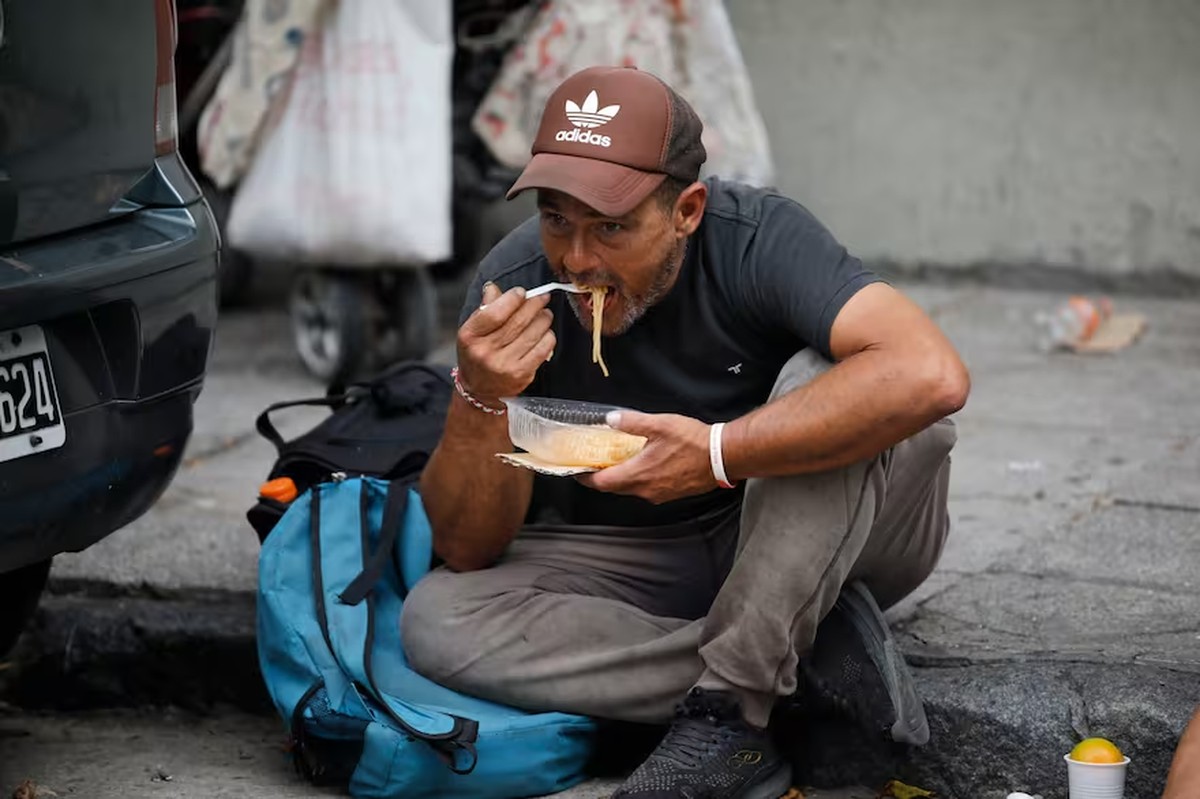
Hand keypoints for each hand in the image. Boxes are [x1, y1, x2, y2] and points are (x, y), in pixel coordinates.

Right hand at [457, 282, 555, 402]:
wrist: (479, 390)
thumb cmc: (477, 354)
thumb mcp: (472, 330)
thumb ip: (486, 308)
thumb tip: (495, 288)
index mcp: (470, 336)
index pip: (495, 312)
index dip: (513, 298)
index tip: (521, 293)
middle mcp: (486, 352)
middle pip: (518, 321)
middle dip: (535, 305)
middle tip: (542, 298)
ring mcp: (504, 365)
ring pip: (534, 332)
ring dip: (544, 319)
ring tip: (545, 314)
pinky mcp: (522, 375)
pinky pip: (543, 348)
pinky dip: (548, 336)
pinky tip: (545, 332)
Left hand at [578, 411, 717, 503]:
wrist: (723, 456)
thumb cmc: (694, 442)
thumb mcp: (660, 425)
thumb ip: (632, 422)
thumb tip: (611, 419)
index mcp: (638, 475)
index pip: (601, 483)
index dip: (585, 478)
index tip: (577, 471)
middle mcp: (646, 490)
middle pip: (614, 488)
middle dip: (602, 476)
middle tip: (595, 462)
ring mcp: (659, 494)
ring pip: (631, 489)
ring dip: (622, 477)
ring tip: (618, 460)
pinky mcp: (671, 493)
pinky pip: (647, 489)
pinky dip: (639, 478)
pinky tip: (644, 464)